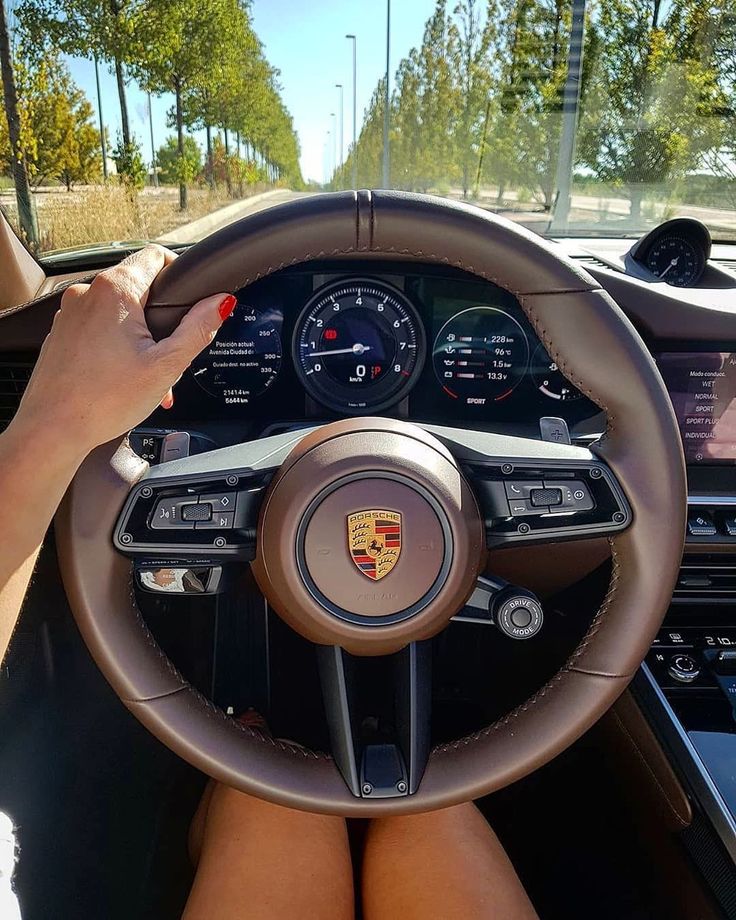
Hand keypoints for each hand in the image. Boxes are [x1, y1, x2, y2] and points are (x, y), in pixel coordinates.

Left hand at [13, 245, 234, 459]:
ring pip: (120, 314)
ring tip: (148, 378)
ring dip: (141, 341)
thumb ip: (198, 329)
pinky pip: (99, 331)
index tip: (192, 302)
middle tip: (170, 357)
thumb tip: (220, 303)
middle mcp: (87, 293)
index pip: (157, 256)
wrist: (52, 430)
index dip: (181, 275)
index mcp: (115, 290)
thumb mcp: (166, 364)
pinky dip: (117, 349)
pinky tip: (125, 380)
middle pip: (140, 291)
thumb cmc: (103, 401)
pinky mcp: (62, 334)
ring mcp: (70, 314)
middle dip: (162, 322)